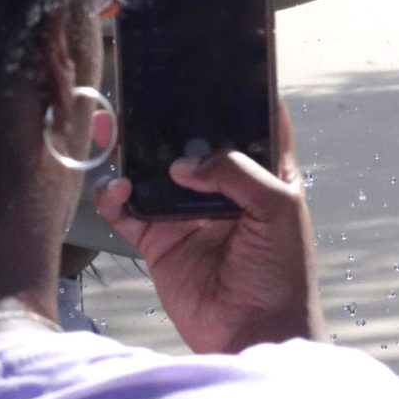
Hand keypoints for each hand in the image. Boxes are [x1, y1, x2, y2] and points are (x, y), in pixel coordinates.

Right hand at [95, 100, 324, 353]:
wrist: (255, 332)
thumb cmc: (283, 271)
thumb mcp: (279, 209)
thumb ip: (238, 174)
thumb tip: (184, 166)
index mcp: (263, 172)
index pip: (250, 123)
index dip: (235, 97)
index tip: (214, 67)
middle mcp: (224, 187)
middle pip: (192, 142)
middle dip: (168, 120)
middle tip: (143, 95)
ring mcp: (189, 212)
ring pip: (154, 170)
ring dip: (133, 152)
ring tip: (114, 130)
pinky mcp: (161, 240)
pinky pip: (130, 210)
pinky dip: (117, 197)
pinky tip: (119, 190)